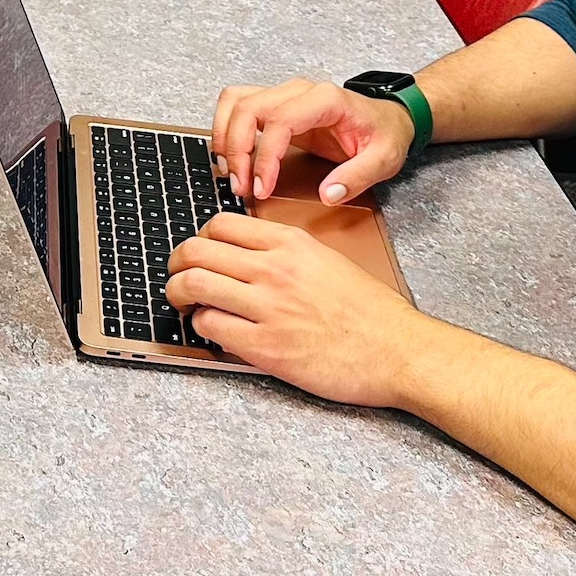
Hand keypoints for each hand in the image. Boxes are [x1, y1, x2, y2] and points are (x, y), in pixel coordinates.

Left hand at [165, 212, 426, 405]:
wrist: (399, 351)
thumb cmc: (370, 312)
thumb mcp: (327, 260)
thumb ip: (286, 253)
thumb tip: (244, 255)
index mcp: (291, 243)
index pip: (220, 224)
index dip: (199, 239)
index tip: (198, 253)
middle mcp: (274, 269)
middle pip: (196, 250)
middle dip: (176, 265)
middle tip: (178, 278)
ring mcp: (268, 307)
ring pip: (193, 285)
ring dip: (178, 295)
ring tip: (184, 304)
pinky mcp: (265, 347)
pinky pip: (210, 326)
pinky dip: (201, 327)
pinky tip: (213, 330)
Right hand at [210, 79, 414, 203]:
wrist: (388, 118)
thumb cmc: (384, 134)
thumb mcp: (383, 159)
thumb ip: (357, 177)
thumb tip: (328, 194)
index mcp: (325, 100)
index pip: (279, 122)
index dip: (264, 157)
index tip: (260, 187)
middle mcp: (299, 91)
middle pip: (248, 108)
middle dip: (236, 151)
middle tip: (241, 186)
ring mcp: (284, 95)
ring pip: (235, 101)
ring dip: (225, 137)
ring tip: (231, 172)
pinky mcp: (275, 106)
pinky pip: (237, 106)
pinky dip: (226, 129)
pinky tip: (231, 156)